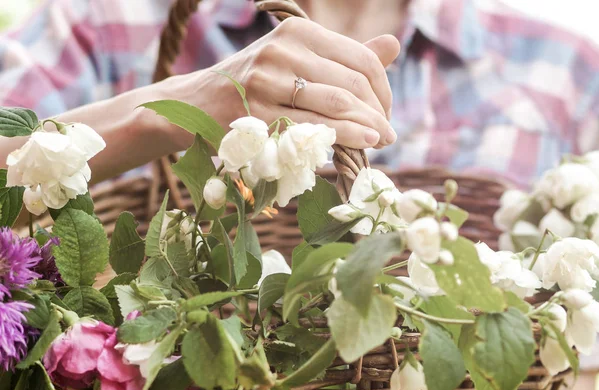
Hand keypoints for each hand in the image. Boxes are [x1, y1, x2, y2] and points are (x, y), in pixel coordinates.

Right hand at [161, 17, 400, 150]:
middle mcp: (283, 49)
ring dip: (367, 127)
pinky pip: (313, 127)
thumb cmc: (255, 82)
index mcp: (298, 30)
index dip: (384, 87)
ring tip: (381, 140)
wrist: (197, 102)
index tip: (387, 110)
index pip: (360, 58)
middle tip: (390, 133)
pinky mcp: (257, 113)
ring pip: (336, 104)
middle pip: (352, 83)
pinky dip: (344, 137)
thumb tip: (393, 45)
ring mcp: (267, 80)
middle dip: (379, 112)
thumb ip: (344, 55)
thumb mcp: (295, 59)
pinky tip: (362, 144)